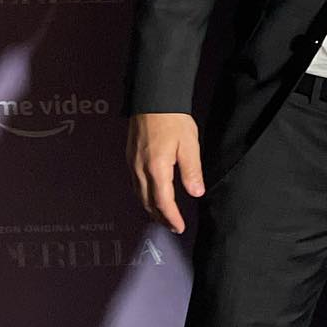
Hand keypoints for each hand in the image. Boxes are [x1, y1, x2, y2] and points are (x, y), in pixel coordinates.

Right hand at [127, 112, 202, 234]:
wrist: (153, 98)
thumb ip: (192, 171)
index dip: (171, 217)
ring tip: (163, 216)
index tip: (179, 227)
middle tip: (173, 227)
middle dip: (160, 217)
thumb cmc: (173, 119)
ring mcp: (132, 163)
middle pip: (148, 202)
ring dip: (151, 208)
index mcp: (156, 168)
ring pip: (139, 194)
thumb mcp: (189, 145)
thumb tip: (196, 192)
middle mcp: (140, 168)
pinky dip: (144, 195)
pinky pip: (136, 183)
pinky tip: (152, 195)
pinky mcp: (131, 156)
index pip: (163, 201)